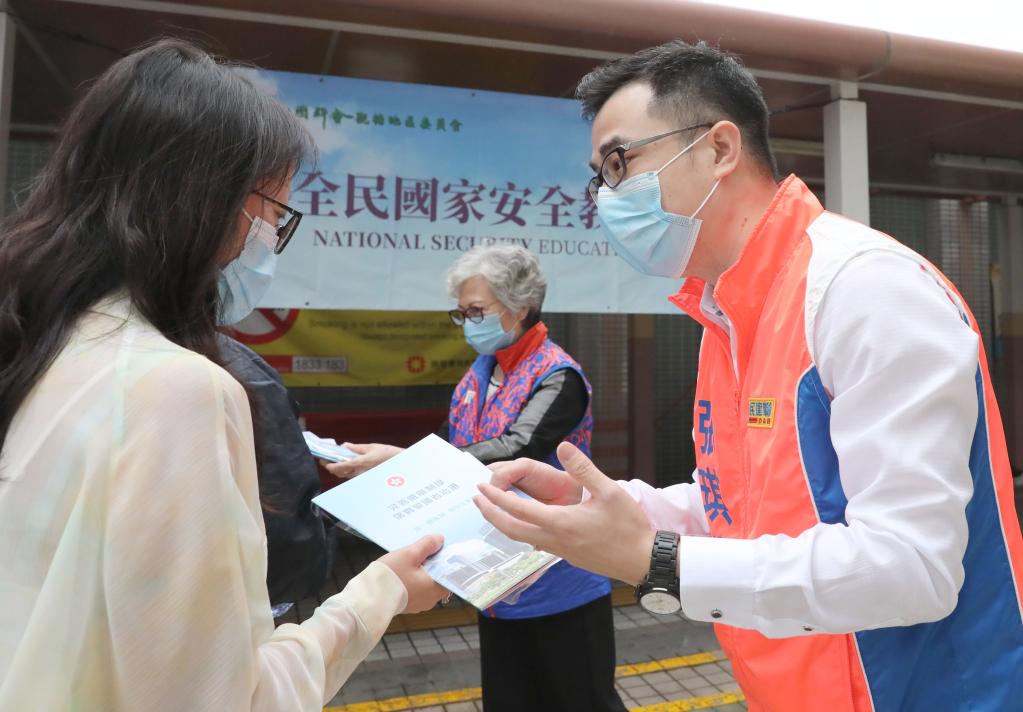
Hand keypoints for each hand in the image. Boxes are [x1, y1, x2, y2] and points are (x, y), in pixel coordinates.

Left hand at [321, 442, 402, 478]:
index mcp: (360, 463)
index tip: (323, 460)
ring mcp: (362, 476)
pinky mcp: (365, 476)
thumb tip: (344, 446)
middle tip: (327, 458)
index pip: (339, 467)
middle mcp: (360, 472)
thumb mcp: (370, 447)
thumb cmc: (387, 454)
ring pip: (344, 474)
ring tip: (336, 459)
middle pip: (339, 473)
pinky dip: (345, 469)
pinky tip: (346, 462)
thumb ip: (355, 448)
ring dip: (338, 468)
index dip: (329, 465)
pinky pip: (351, 474)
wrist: (399, 464)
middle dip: (331, 466)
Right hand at [378, 534, 449, 613]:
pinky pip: (417, 589)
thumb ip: (427, 545)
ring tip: (410, 560)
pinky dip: (414, 580)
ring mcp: (420, 604)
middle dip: (432, 564)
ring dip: (422, 572)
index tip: (440, 549)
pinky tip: (403, 571)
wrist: (368, 597)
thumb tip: (440, 539)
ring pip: (427, 583)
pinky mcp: (408, 605)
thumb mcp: (410, 554)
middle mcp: (431, 599)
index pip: (451, 573)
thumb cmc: (390, 577)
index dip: (446, 559)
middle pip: (439, 577)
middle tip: (422, 552)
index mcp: (436, 588)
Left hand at [474, 442, 655, 584]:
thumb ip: (583, 468)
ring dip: (504, 524)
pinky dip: (520, 532)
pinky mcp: (568, 556)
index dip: (496, 498)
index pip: (518, 509)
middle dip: (490, 514)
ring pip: (521, 539)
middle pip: (510, 530)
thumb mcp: (609, 491)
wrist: (643, 561)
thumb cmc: (628, 526)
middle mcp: (554, 540)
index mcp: (561, 522)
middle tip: (476, 499)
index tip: (480, 487)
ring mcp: (560, 551)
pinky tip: (523, 524)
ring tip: (494, 510)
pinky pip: (535, 544)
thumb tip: (563, 445)